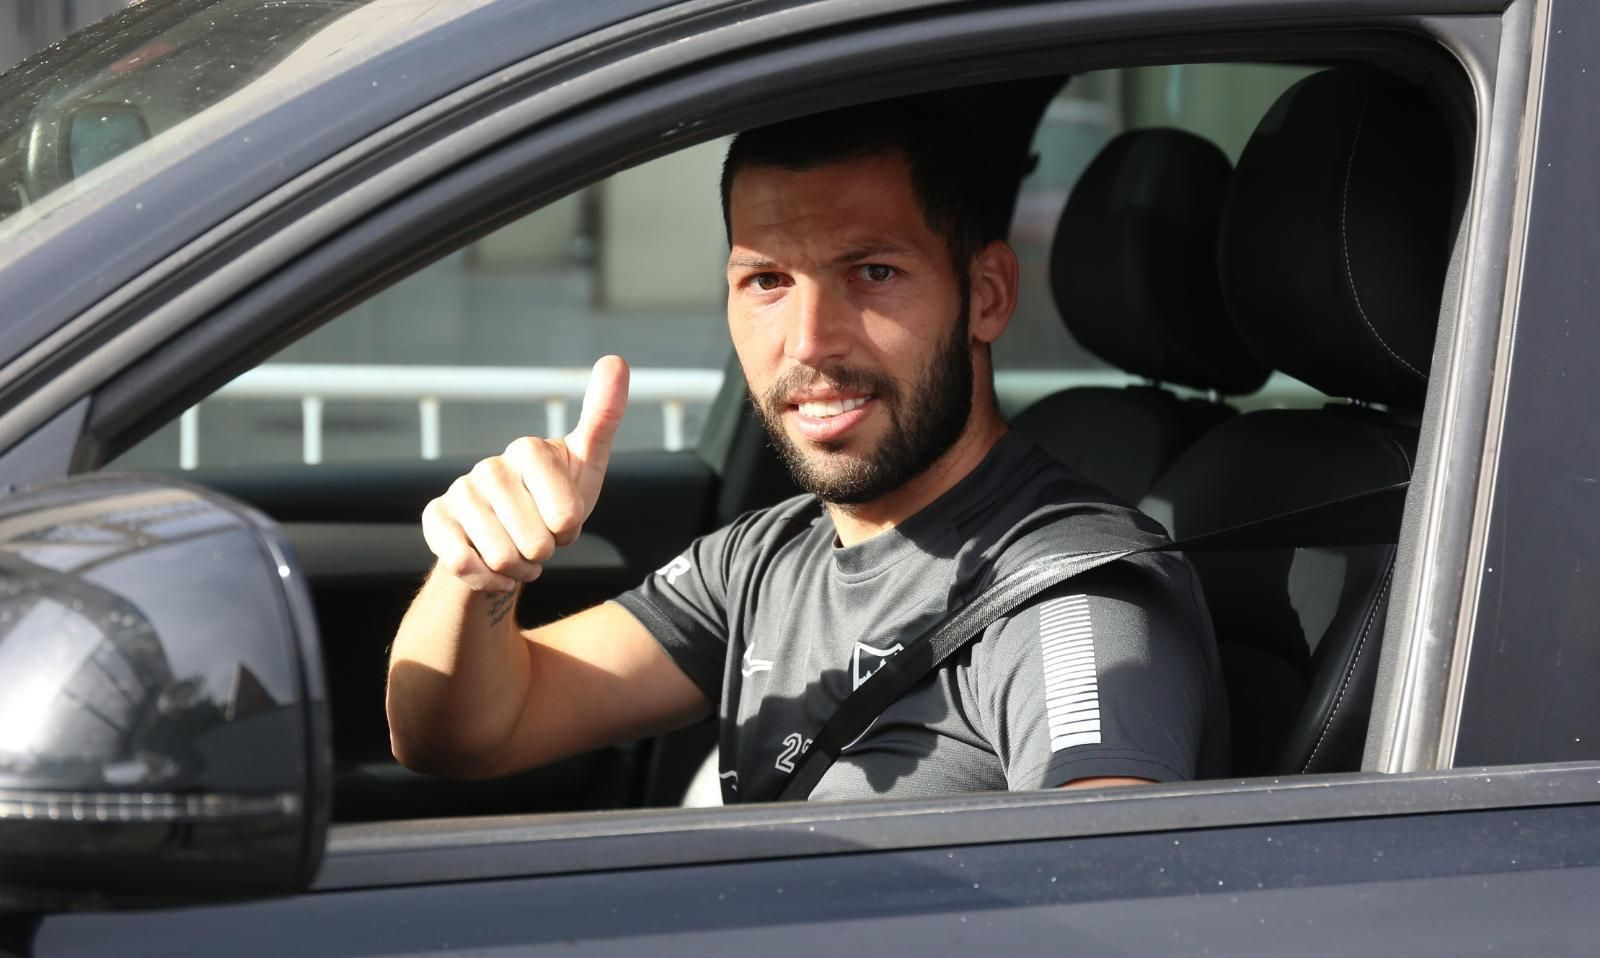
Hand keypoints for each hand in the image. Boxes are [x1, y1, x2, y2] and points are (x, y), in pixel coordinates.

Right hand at [422, 355, 628, 592]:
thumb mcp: (587, 466)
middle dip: (545, 554)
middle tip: (540, 540)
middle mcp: (489, 467)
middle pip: (534, 541)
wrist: (509, 542)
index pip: (565, 515)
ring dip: (519, 570)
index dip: (569, 529)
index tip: (564, 520)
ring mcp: (460, 493)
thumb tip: (615, 359)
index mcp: (529, 450)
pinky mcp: (435, 519)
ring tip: (519, 553)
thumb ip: (603, 417)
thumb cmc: (554, 501)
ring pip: (500, 556)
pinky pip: (463, 564)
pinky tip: (493, 569)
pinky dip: (488, 579)